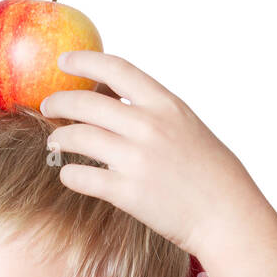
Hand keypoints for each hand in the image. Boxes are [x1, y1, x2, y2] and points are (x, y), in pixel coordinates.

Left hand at [38, 50, 267, 258]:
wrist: (228, 216)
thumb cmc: (214, 173)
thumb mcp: (189, 127)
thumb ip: (155, 113)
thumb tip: (113, 101)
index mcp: (167, 105)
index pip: (117, 69)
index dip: (85, 60)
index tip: (65, 61)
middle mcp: (149, 127)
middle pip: (85, 103)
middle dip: (58, 102)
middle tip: (48, 106)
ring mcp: (136, 159)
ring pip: (77, 137)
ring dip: (59, 138)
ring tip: (55, 142)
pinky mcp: (126, 192)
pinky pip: (80, 177)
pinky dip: (69, 174)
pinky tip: (71, 174)